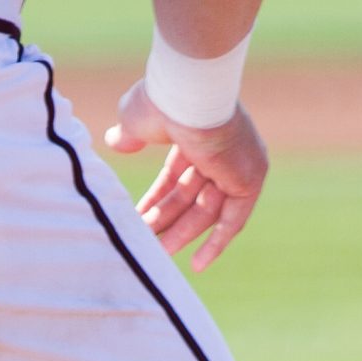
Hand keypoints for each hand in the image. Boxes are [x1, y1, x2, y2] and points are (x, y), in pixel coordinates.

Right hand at [105, 81, 267, 271]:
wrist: (188, 95)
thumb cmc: (162, 100)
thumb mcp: (138, 119)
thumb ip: (130, 134)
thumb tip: (114, 141)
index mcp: (197, 133)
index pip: (177, 175)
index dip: (158, 198)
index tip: (140, 217)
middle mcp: (222, 152)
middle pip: (192, 196)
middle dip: (167, 219)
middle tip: (146, 243)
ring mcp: (237, 167)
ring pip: (206, 210)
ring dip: (180, 232)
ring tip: (156, 254)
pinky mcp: (247, 182)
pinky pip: (233, 221)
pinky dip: (216, 242)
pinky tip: (197, 265)